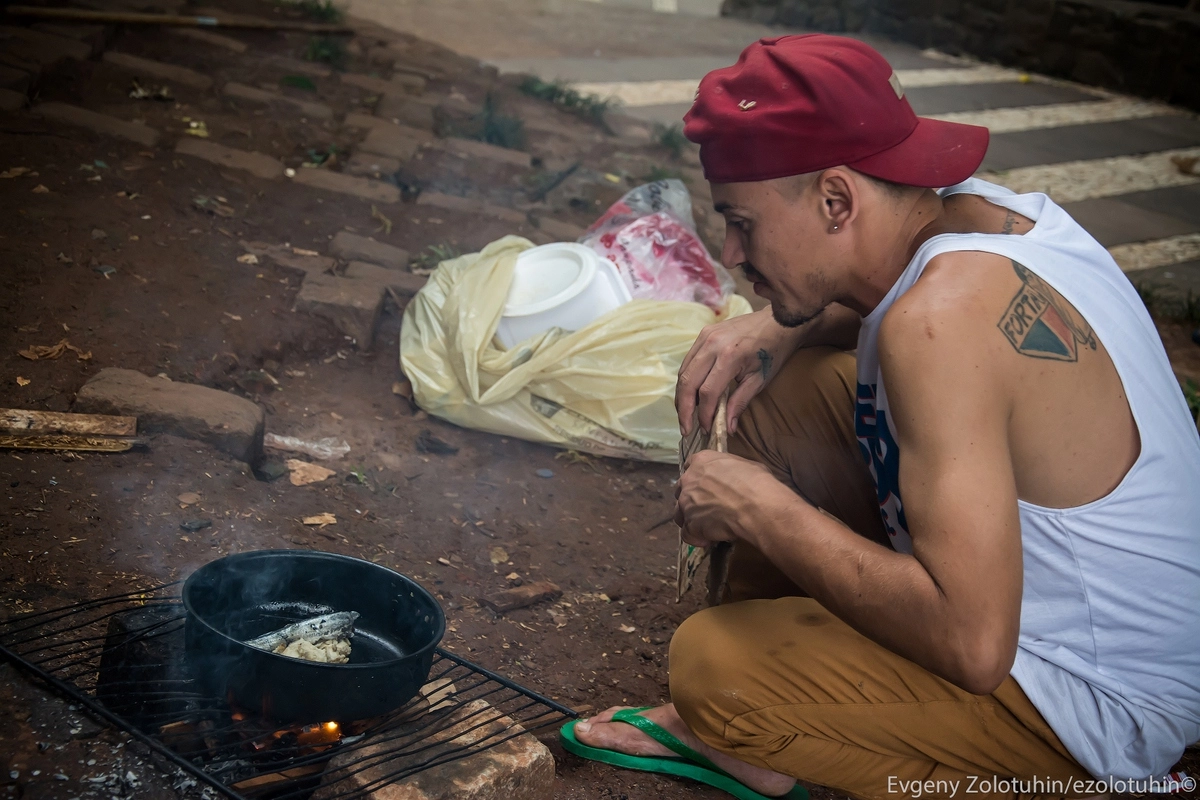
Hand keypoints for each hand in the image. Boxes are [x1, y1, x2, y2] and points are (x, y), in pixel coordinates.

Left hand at [674, 451, 789, 546]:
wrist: (756, 506)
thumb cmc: (757, 483)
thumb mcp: (748, 466)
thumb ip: (732, 470)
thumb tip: (737, 477)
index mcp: (702, 461)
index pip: (690, 466)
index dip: (697, 478)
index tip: (706, 486)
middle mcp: (689, 480)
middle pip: (682, 490)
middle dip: (692, 500)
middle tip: (708, 508)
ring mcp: (686, 503)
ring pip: (680, 513)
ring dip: (691, 520)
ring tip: (706, 527)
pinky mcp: (690, 524)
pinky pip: (687, 534)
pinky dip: (696, 538)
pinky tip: (708, 540)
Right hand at [676, 308, 802, 436]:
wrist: (778, 321)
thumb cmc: (773, 352)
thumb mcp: (760, 380)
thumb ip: (740, 402)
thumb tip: (727, 428)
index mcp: (729, 357)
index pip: (708, 392)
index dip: (704, 414)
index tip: (706, 429)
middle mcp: (712, 345)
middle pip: (687, 382)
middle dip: (684, 409)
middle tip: (685, 428)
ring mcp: (705, 337)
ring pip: (683, 372)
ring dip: (681, 396)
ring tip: (685, 414)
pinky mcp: (703, 334)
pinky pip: (688, 361)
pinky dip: (686, 380)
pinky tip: (689, 395)